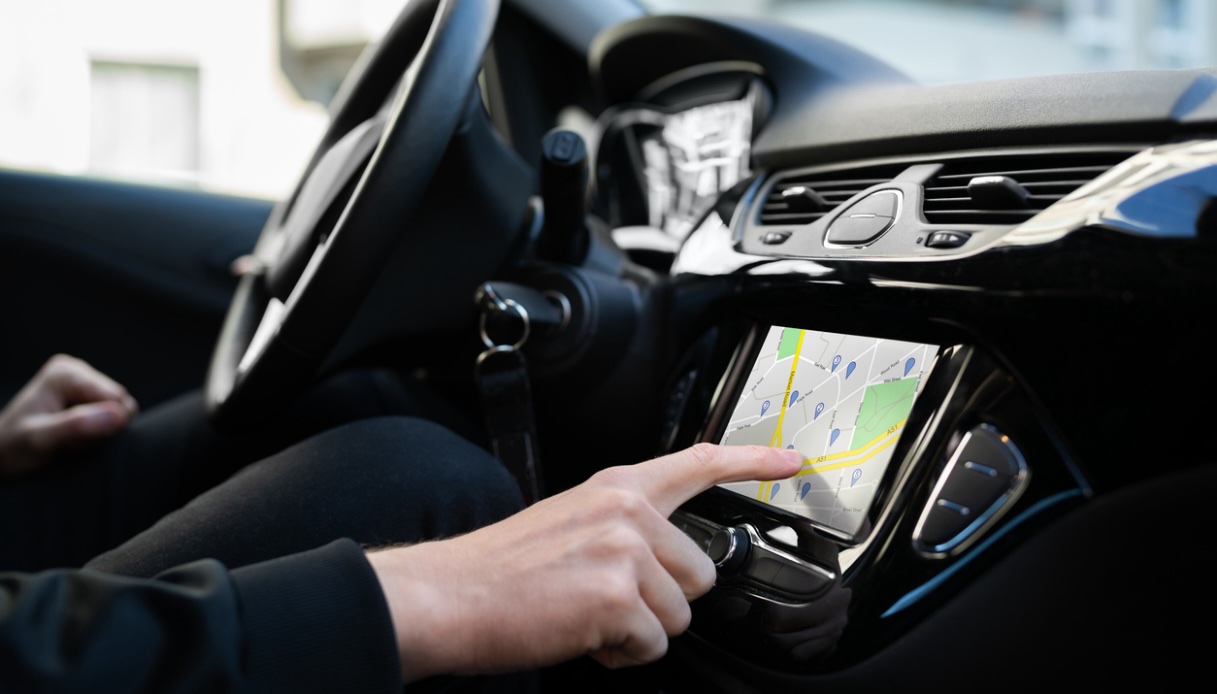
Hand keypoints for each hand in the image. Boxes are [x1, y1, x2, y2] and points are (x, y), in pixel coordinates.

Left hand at [0, 354, 137, 477]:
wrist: (3, 455)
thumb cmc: (15, 447)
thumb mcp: (40, 440)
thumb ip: (76, 426)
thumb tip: (120, 415)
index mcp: (66, 373)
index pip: (114, 399)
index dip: (103, 426)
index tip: (72, 439)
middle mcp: (79, 371)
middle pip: (120, 404)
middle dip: (102, 430)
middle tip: (69, 442)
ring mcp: (86, 384)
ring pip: (121, 414)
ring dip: (100, 434)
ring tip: (70, 441)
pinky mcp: (91, 398)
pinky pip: (115, 419)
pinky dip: (99, 434)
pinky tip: (75, 437)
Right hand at [367, 443, 802, 681]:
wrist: (449, 596)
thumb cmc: (500, 570)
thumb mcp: (568, 523)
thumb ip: (624, 529)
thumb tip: (666, 565)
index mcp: (616, 489)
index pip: (697, 463)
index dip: (752, 463)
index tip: (791, 462)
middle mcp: (627, 512)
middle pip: (700, 573)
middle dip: (662, 601)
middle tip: (607, 602)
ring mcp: (625, 551)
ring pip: (680, 615)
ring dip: (638, 630)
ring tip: (587, 618)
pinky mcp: (618, 596)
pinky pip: (653, 646)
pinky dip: (620, 655)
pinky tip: (583, 637)